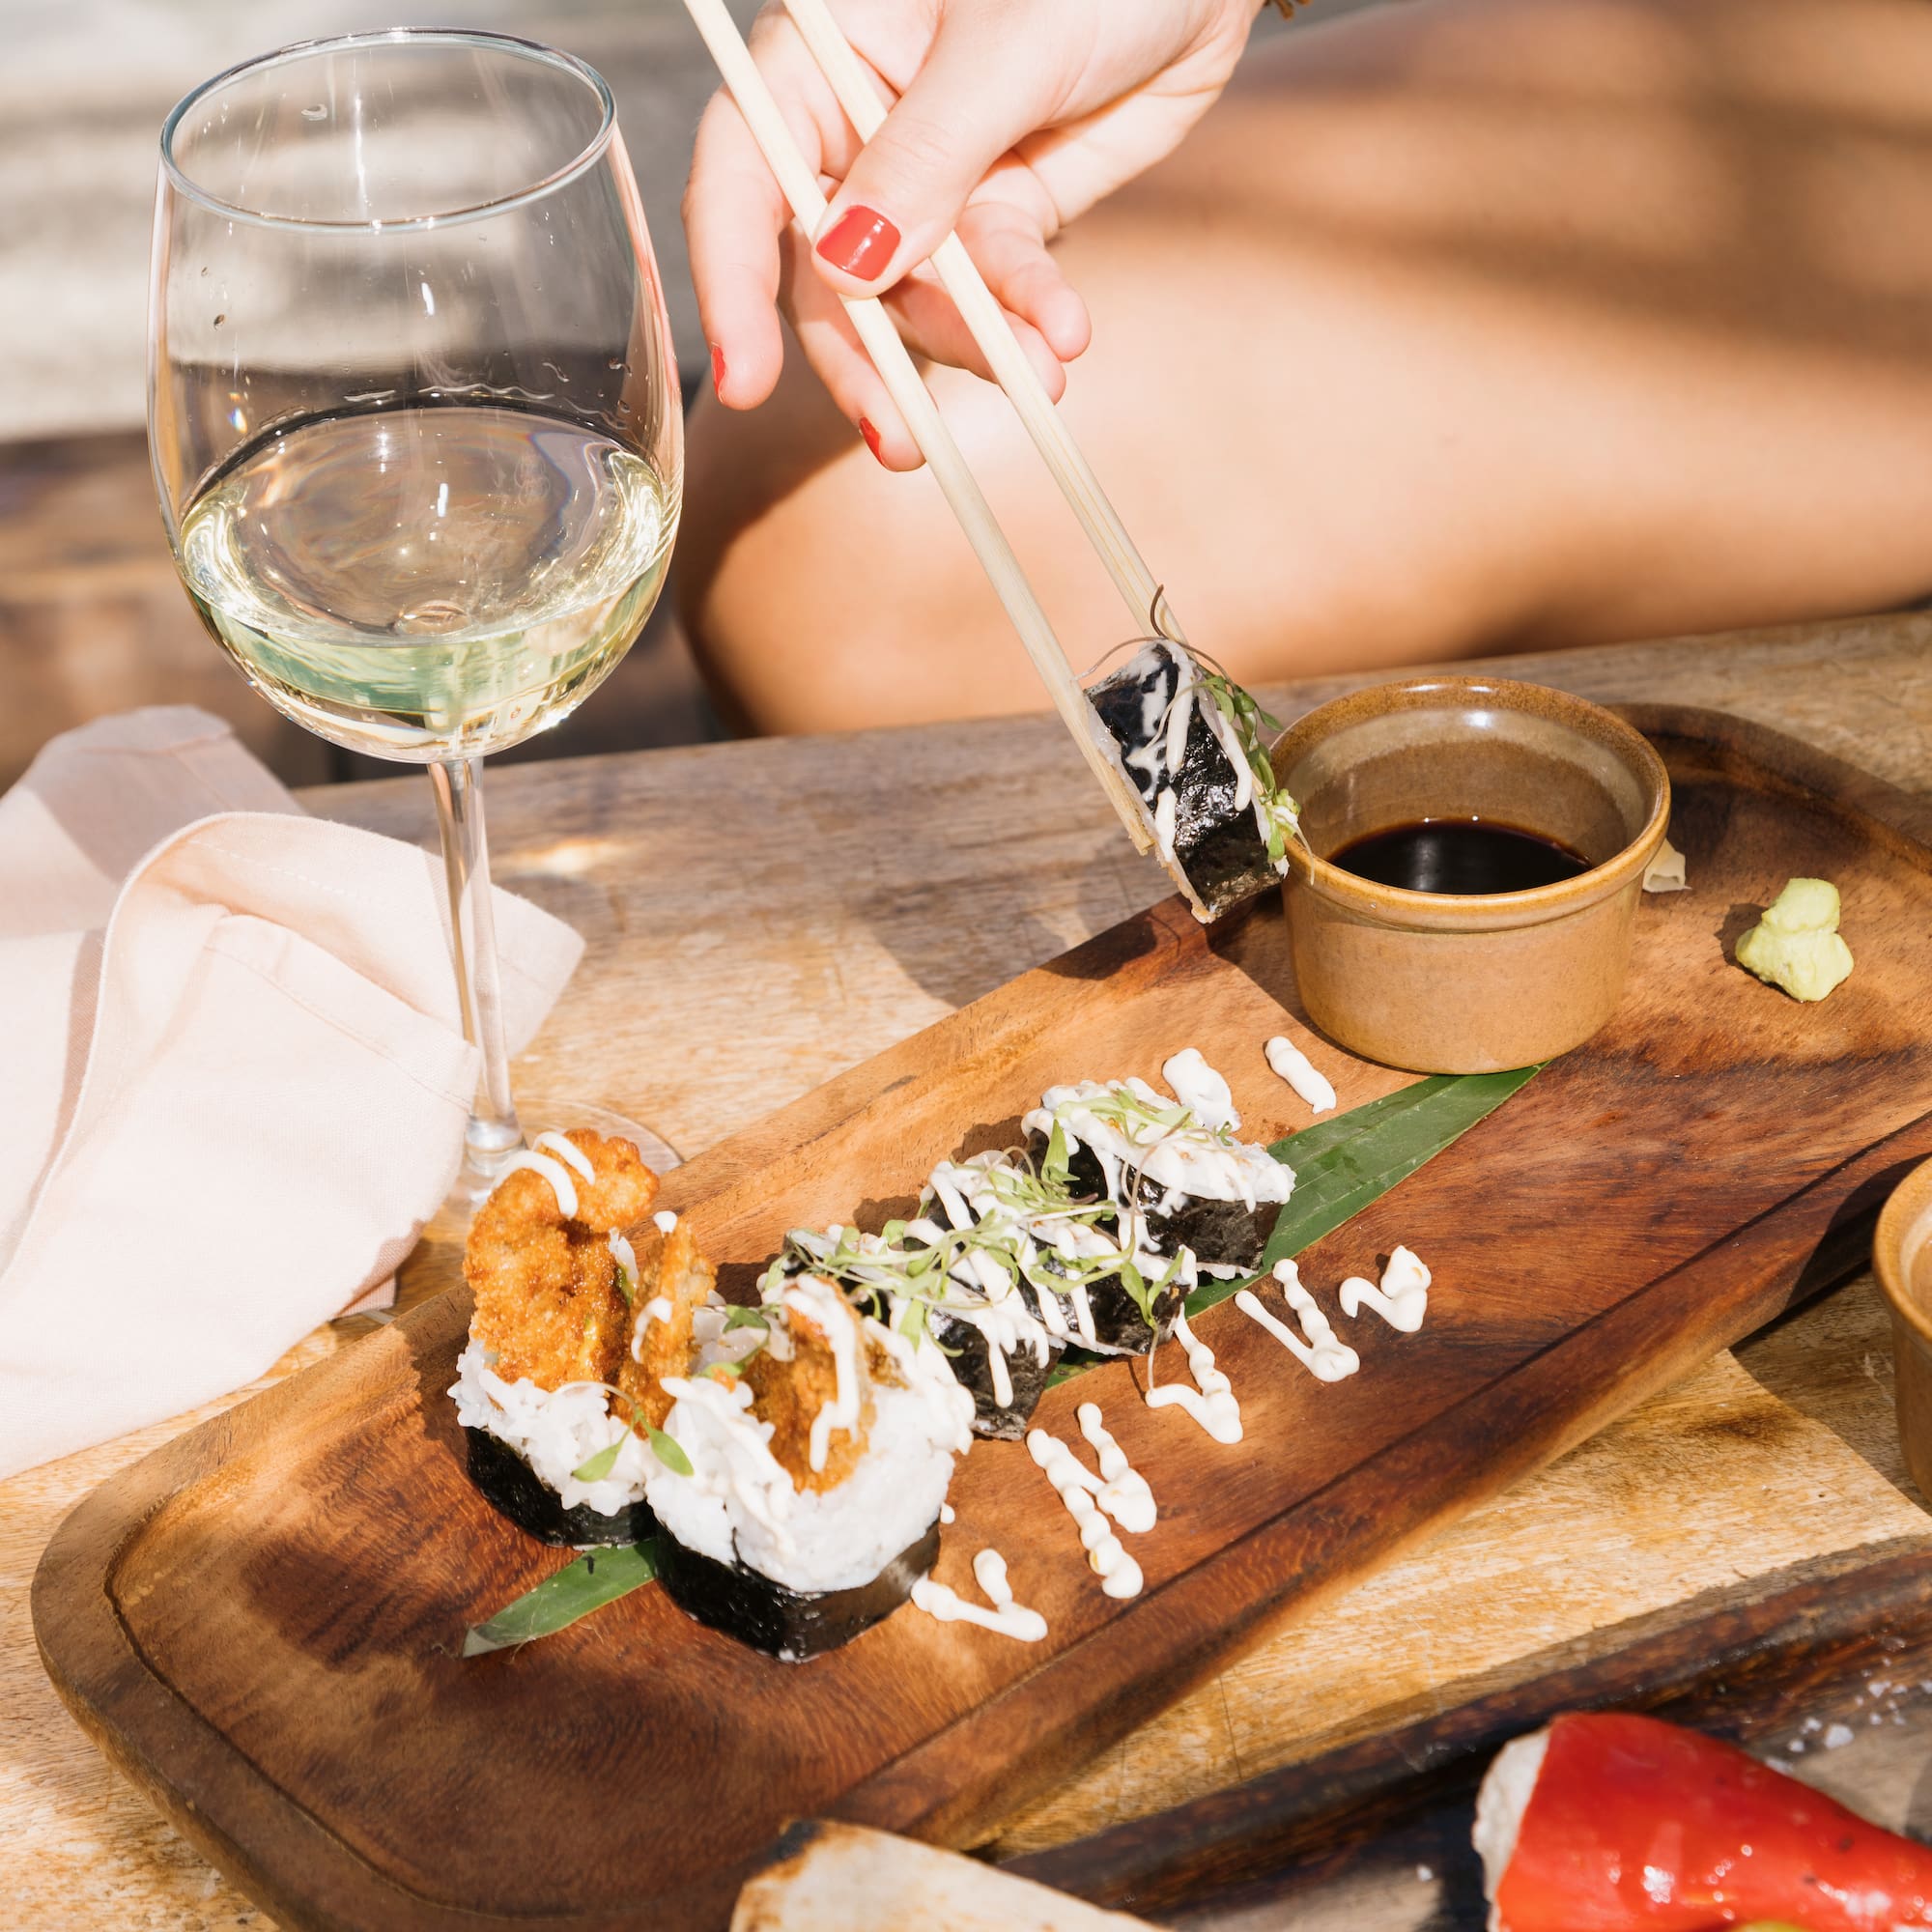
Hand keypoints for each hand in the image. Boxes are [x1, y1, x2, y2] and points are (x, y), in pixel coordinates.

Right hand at [684, 0, 1259, 466]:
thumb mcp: (999, 49)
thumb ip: (924, 159)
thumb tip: (846, 265)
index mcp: (815, 57)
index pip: (742, 179)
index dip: (735, 284)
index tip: (745, 382)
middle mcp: (856, 127)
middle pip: (825, 270)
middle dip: (865, 358)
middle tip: (895, 438)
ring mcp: (930, 179)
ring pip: (917, 296)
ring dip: (971, 346)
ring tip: (1036, 375)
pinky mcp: (1002, 211)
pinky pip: (997, 284)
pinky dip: (1028, 315)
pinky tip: (1063, 336)